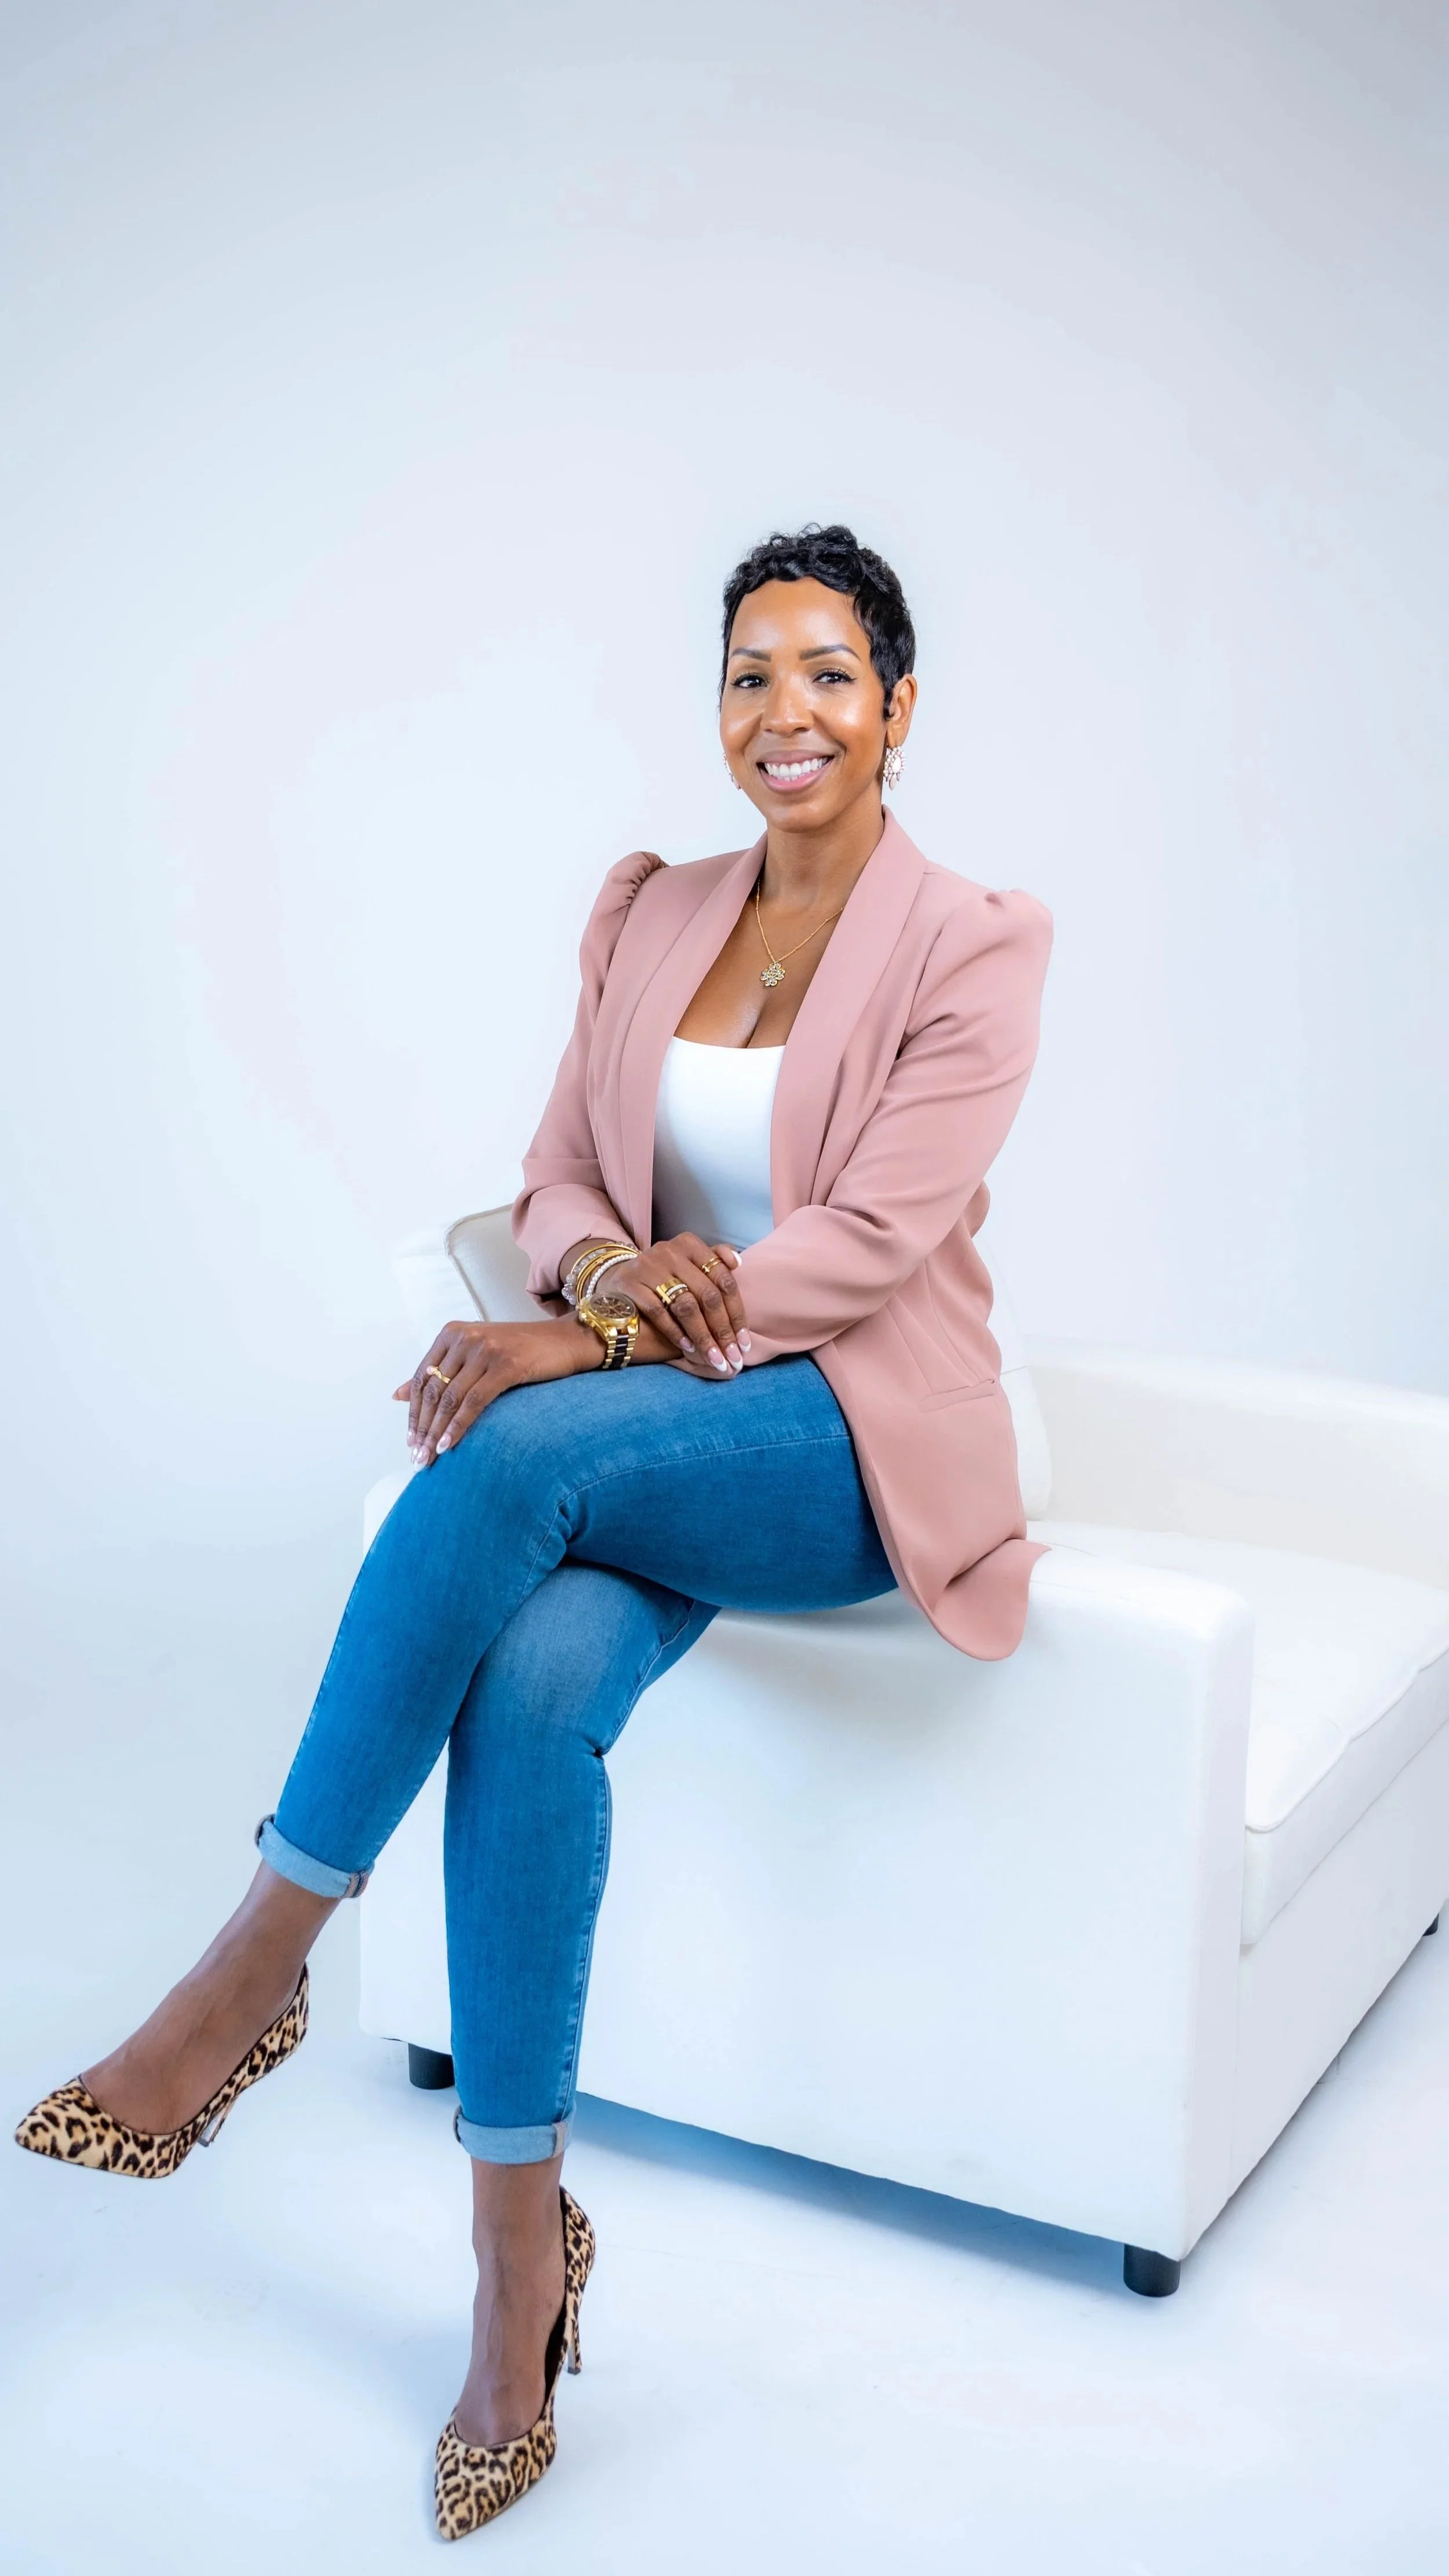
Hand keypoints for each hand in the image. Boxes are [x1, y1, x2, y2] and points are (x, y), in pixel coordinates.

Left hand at [395, 1316, 599, 1465]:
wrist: (566, 1341)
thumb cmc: (521, 1352)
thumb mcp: (475, 1355)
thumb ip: (439, 1371)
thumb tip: (396, 1395)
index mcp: (451, 1333)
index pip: (422, 1378)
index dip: (413, 1413)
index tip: (410, 1441)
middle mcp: (465, 1338)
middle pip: (433, 1390)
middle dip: (422, 1428)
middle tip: (416, 1457)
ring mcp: (485, 1350)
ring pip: (450, 1399)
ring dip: (436, 1433)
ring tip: (429, 1458)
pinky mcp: (506, 1365)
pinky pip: (474, 1402)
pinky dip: (458, 1427)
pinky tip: (449, 1446)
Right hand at [603, 1235, 749, 1373]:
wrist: (617, 1279)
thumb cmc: (663, 1276)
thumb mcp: (688, 1262)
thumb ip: (714, 1260)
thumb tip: (738, 1263)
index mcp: (690, 1244)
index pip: (724, 1279)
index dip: (737, 1312)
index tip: (744, 1341)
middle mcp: (671, 1252)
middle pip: (707, 1295)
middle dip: (723, 1330)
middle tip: (733, 1356)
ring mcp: (649, 1266)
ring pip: (685, 1306)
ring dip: (703, 1337)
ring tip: (714, 1359)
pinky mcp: (630, 1283)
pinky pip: (658, 1312)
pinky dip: (676, 1332)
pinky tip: (688, 1348)